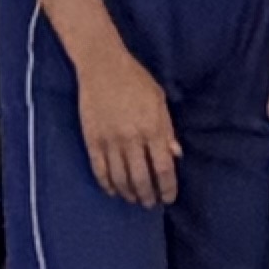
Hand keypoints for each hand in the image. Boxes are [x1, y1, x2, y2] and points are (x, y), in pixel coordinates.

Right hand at [76, 36, 181, 206]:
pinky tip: (113, 190)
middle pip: (142, 179)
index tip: (169, 198)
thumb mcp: (159, 100)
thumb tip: (176, 155)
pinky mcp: (92, 140)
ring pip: (120, 179)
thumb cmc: (135, 80)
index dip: (168, 188)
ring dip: (129, 193)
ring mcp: (110, 141)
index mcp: (152, 128)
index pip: (164, 168)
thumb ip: (167, 129)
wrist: (102, 66)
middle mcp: (132, 138)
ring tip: (134, 198)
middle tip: (151, 203)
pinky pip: (100, 170)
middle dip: (148, 196)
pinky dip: (107, 185)